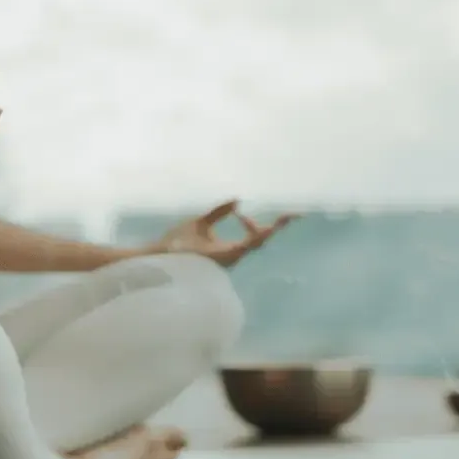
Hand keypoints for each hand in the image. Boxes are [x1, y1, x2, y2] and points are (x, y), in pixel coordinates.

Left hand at [149, 200, 296, 266]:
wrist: (162, 253)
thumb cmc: (177, 242)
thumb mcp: (202, 222)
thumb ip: (219, 212)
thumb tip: (238, 200)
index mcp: (229, 249)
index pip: (252, 237)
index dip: (257, 224)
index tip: (241, 212)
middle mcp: (232, 254)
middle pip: (262, 240)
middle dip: (279, 226)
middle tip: (296, 213)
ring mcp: (230, 257)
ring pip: (258, 243)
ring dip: (272, 229)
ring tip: (287, 216)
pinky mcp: (225, 257)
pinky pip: (247, 246)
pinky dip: (257, 234)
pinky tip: (263, 226)